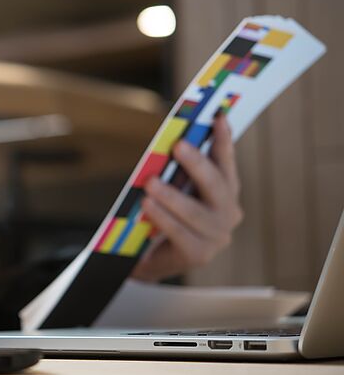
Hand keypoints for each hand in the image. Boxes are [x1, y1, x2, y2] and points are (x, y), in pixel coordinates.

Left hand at [130, 115, 243, 282]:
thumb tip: (172, 142)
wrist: (149, 257)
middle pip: (217, 186)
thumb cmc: (163, 216)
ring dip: (172, 195)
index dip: (223, 140)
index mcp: (225, 193)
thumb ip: (177, 171)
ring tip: (151, 183)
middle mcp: (228, 214)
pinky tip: (147, 206)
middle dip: (198, 163)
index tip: (217, 116)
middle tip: (179, 145)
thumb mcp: (172, 188)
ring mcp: (217, 237)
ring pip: (196, 212)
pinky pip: (180, 233)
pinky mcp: (199, 254)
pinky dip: (163, 218)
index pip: (226, 162)